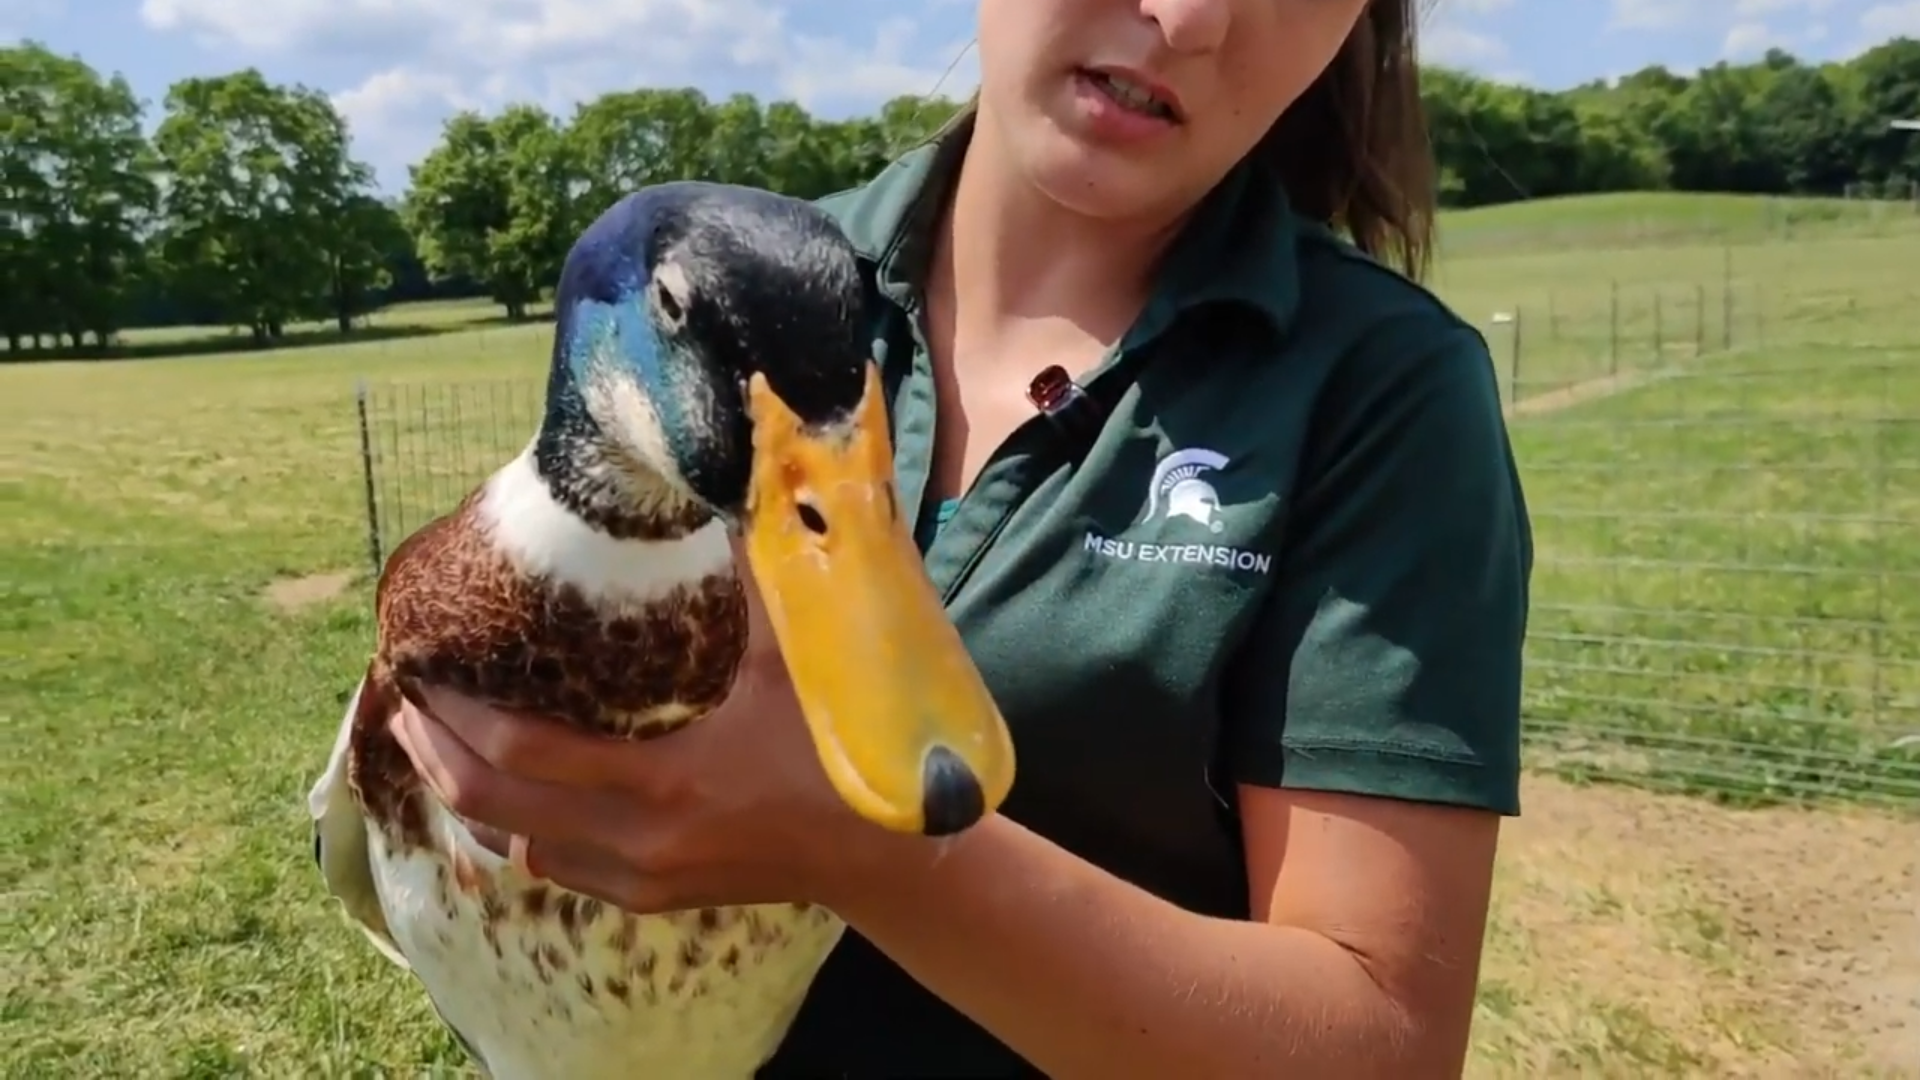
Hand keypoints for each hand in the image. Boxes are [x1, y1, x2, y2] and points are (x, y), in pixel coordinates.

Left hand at [389, 538, 900, 914]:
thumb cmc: (847, 755)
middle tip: (405, 702)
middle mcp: (637, 841)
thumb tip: (724, 481)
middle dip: (435, 753)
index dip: (461, 714)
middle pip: (492, 807)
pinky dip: (519, 826)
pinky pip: (556, 865)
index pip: (524, 754)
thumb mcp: (799, 657)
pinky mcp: (653, 896)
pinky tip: (516, 791)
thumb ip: (756, 571)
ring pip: (515, 842)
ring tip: (444, 738)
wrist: (888, 858)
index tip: (425, 670)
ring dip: (470, 792)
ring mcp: (640, 878)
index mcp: (664, 781)